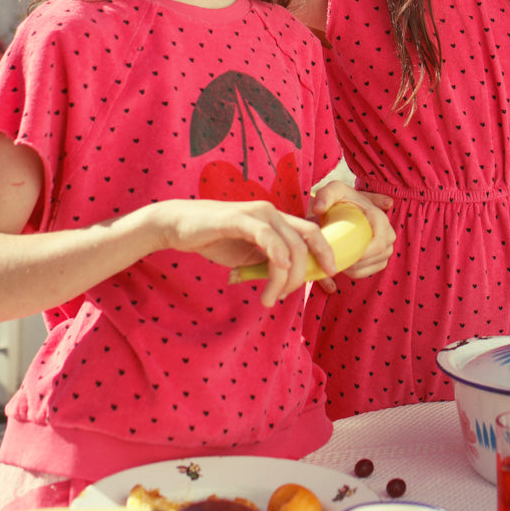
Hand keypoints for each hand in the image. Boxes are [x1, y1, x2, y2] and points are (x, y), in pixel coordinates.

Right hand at [159, 198, 337, 307]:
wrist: (179, 227)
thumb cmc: (215, 240)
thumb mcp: (249, 257)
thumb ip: (270, 264)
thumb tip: (291, 283)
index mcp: (277, 220)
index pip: (312, 233)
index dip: (326, 254)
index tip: (330, 279)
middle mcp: (272, 213)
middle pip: (307, 240)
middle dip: (306, 272)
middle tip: (288, 295)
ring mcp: (257, 213)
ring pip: (290, 244)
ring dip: (286, 277)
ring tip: (270, 297)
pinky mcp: (240, 219)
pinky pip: (267, 236)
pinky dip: (277, 256)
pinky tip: (276, 273)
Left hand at [308, 182, 395, 280]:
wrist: (343, 208)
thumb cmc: (338, 200)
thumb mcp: (332, 191)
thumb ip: (325, 195)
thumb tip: (318, 209)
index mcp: (380, 218)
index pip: (378, 245)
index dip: (362, 256)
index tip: (341, 257)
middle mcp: (389, 233)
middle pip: (377, 257)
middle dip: (355, 263)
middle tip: (333, 259)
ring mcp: (387, 248)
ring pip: (372, 267)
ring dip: (354, 269)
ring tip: (336, 260)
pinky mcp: (381, 258)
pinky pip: (370, 272)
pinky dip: (356, 272)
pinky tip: (342, 264)